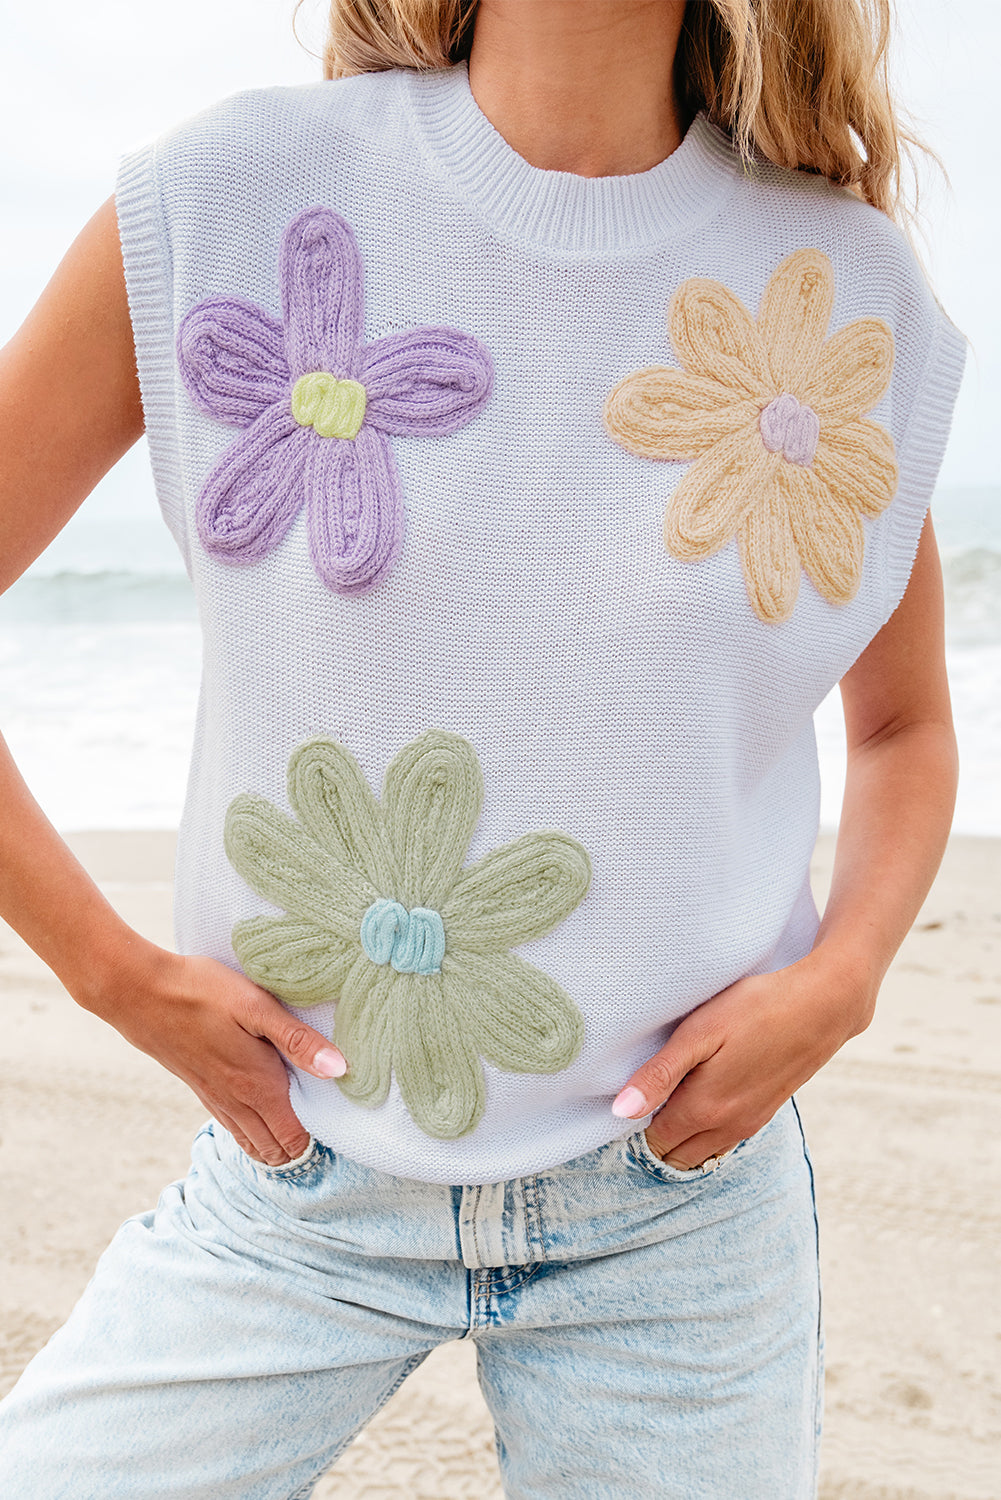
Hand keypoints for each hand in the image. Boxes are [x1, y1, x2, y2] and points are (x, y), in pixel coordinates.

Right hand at [89, 946, 345, 1165]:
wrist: (139, 993)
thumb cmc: (201, 993)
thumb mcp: (256, 1007)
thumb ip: (298, 1040)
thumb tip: (339, 1069)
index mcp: (258, 1086)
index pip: (296, 1139)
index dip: (321, 1141)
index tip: (342, 1126)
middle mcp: (238, 1102)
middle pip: (277, 1150)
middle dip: (304, 1150)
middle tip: (330, 1130)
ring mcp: (216, 1099)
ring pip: (254, 1143)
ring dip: (278, 1146)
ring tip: (303, 1131)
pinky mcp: (200, 1088)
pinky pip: (234, 1128)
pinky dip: (254, 1136)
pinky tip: (263, 1122)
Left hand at [611, 951, 873, 1167]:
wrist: (823, 1006)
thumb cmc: (755, 1009)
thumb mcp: (699, 1033)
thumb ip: (659, 1074)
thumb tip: (621, 1111)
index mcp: (704, 1110)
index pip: (655, 1141)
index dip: (637, 1122)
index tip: (632, 1094)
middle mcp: (727, 1126)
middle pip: (677, 1155)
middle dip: (657, 1137)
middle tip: (649, 1096)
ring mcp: (750, 1123)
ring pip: (703, 1152)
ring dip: (683, 1137)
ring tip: (672, 1096)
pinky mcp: (767, 1111)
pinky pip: (726, 1139)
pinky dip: (708, 1132)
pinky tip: (706, 1097)